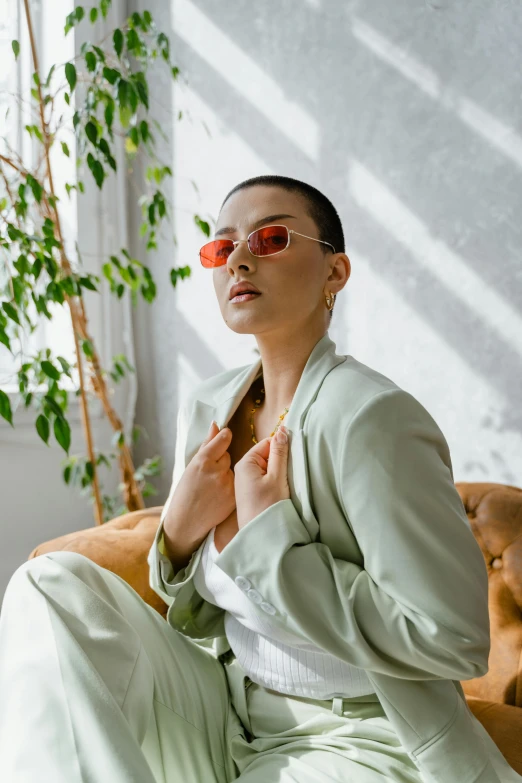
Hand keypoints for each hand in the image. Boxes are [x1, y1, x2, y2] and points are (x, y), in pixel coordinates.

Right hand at [162, 420, 235, 552]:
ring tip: (213, 487)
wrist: (186, 522)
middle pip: (227, 456)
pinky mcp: (234, 497)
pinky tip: (219, 495)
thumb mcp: (191, 466)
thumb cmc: (185, 493)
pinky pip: (237, 483)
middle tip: (209, 474)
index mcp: (203, 461)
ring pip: (233, 470)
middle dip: (221, 461)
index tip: (225, 436)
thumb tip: (216, 425)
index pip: (223, 440)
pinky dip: (230, 486)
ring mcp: (227, 485)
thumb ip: (207, 445)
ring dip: (225, 474)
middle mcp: (216, 471)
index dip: (224, 437)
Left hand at [234, 425, 290, 529]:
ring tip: (283, 485)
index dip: (281, 449)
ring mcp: (244, 482)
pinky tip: (278, 492)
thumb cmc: (268, 505)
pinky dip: (273, 482)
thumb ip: (279, 453)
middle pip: (266, 455)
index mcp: (246, 462)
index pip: (267, 444)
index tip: (292, 459)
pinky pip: (263, 479)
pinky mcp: (249, 493)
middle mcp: (241, 470)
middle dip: (279, 462)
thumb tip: (281, 430)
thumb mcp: (277, 476)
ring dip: (277, 473)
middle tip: (287, 475)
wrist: (260, 535)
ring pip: (266, 468)